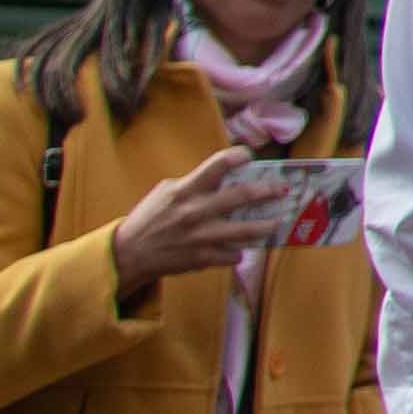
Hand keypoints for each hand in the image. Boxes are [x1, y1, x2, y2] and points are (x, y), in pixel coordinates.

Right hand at [105, 150, 296, 296]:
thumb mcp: (167, 193)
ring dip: (265, 226)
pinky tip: (241, 249)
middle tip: (284, 189)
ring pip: (244, 230)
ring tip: (277, 222)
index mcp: (184, 191)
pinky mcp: (202, 258)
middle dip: (267, 191)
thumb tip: (227, 176)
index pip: (215, 166)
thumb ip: (195, 184)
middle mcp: (194, 212)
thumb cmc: (150, 218)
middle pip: (240, 196)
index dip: (236, 157)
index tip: (249, 155)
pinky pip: (232, 254)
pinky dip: (238, 252)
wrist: (129, 254)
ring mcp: (200, 236)